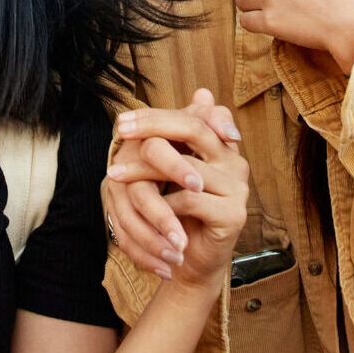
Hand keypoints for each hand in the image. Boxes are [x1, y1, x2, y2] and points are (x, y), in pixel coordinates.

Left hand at [103, 89, 245, 285]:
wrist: (190, 262)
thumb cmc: (179, 214)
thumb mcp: (170, 173)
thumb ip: (176, 138)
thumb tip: (199, 90)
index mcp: (222, 147)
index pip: (195, 115)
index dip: (159, 115)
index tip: (123, 121)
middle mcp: (235, 162)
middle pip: (195, 129)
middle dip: (153, 127)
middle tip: (119, 134)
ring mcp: (238, 188)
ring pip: (187, 167)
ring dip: (144, 171)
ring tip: (115, 176)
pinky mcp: (234, 214)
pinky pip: (191, 200)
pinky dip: (163, 204)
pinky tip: (143, 209)